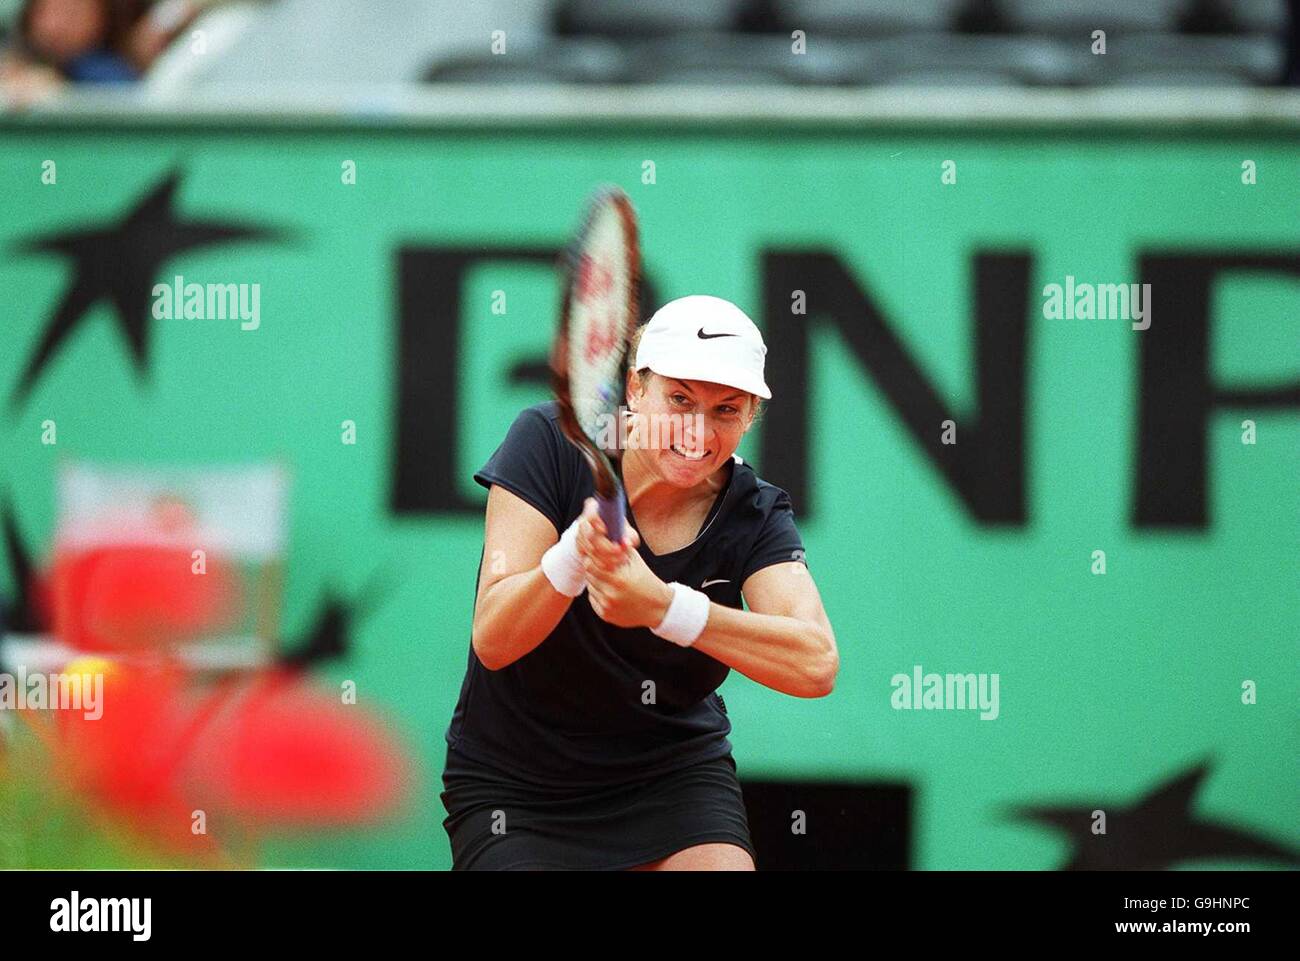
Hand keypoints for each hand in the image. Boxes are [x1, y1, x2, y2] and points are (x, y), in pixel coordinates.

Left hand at [575, 498, 671, 628]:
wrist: (658, 608)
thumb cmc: (647, 580)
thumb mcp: (636, 561)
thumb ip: (621, 548)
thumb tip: (609, 532)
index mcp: (619, 577)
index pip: (593, 562)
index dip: (593, 556)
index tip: (596, 553)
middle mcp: (611, 593)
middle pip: (589, 573)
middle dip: (594, 567)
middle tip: (601, 565)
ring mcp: (608, 605)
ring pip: (591, 586)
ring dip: (597, 581)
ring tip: (611, 580)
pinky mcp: (605, 615)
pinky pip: (593, 599)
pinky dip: (599, 594)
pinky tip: (612, 592)